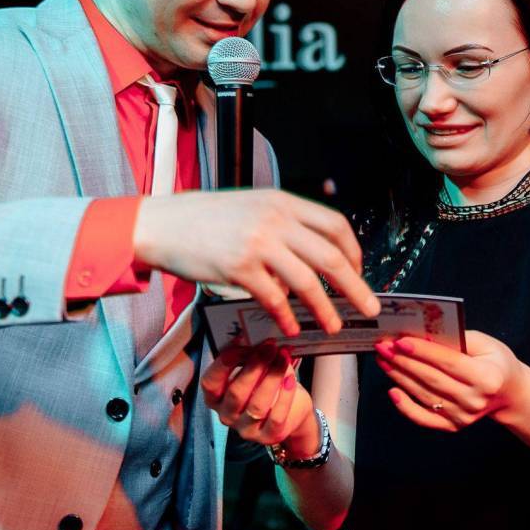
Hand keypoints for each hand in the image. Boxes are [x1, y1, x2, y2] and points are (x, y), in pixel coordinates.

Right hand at [133, 189, 380, 335]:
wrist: (161, 224)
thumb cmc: (205, 219)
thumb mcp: (251, 207)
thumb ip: (283, 223)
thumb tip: (313, 251)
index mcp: (282, 202)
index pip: (335, 225)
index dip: (353, 252)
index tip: (357, 272)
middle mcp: (275, 220)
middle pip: (331, 256)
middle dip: (355, 286)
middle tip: (369, 307)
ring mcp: (258, 243)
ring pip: (308, 281)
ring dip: (326, 308)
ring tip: (334, 325)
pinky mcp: (238, 268)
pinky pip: (275, 298)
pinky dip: (287, 316)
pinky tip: (292, 327)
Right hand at [200, 342, 318, 452]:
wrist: (292, 410)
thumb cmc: (265, 385)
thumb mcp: (254, 370)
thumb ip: (249, 357)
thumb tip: (256, 336)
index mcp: (216, 398)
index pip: (210, 383)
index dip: (223, 362)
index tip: (241, 340)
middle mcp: (227, 416)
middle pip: (236, 392)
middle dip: (254, 366)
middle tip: (269, 346)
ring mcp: (247, 429)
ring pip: (257, 405)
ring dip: (272, 377)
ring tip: (283, 356)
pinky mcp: (268, 436)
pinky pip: (276, 417)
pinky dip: (285, 395)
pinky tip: (290, 377)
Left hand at [374, 330, 525, 431]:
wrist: (508, 393)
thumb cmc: (495, 361)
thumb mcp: (485, 343)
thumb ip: (457, 338)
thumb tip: (423, 334)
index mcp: (487, 377)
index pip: (449, 362)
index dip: (423, 351)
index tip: (400, 340)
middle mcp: (475, 400)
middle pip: (432, 379)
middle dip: (404, 362)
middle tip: (383, 347)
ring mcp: (463, 416)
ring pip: (424, 395)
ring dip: (400, 377)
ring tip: (383, 360)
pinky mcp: (453, 426)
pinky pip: (424, 418)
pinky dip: (406, 406)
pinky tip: (392, 391)